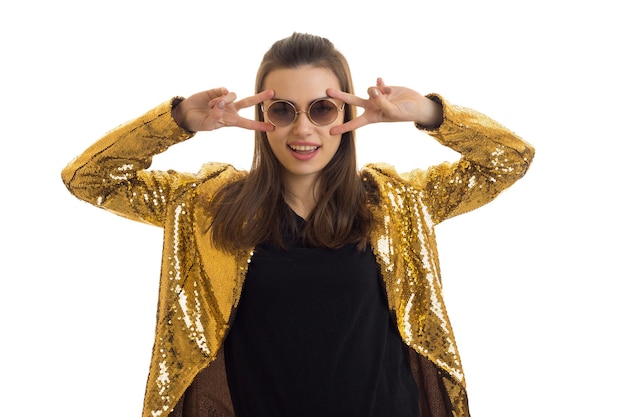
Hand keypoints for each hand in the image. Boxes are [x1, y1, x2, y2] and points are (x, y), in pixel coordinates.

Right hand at [173, 87, 274, 131]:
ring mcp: (225, 100)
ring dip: (223, 101)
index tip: (273, 128)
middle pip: (249, 103)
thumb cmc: (198, 123)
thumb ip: (216, 116)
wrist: (186, 113)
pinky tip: (211, 100)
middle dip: (260, 97)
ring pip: (234, 96)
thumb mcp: (208, 125)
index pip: (248, 124)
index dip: (260, 126)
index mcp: (231, 121)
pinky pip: (224, 90)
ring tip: (211, 106)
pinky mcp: (217, 91)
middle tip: (273, 92)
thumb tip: (222, 102)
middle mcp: (231, 110)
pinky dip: (218, 95)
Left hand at [327, 78, 442, 134]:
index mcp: (372, 117)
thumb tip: (372, 90)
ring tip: (388, 94)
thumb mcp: (392, 111)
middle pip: (352, 101)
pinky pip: (378, 83)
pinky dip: (380, 82)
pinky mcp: (383, 88)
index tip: (330, 132)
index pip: (354, 123)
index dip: (343, 128)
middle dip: (340, 96)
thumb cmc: (406, 113)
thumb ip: (381, 101)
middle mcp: (372, 107)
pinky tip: (383, 81)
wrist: (418, 105)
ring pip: (368, 89)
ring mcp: (377, 97)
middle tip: (327, 91)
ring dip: (377, 90)